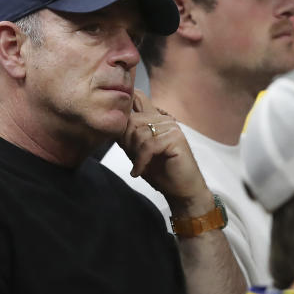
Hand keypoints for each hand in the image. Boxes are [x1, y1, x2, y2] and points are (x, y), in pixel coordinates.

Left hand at [119, 91, 210, 215]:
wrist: (181, 191)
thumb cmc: (162, 172)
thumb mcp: (137, 152)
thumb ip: (128, 137)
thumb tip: (112, 125)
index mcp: (156, 119)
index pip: (136, 102)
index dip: (123, 123)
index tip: (123, 144)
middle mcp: (164, 119)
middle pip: (132, 121)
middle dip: (127, 142)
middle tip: (132, 159)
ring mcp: (171, 127)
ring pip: (140, 133)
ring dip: (135, 154)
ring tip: (139, 166)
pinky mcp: (175, 138)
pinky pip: (149, 145)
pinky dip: (140, 161)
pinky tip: (139, 172)